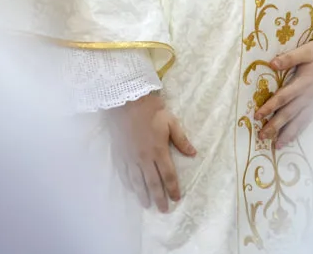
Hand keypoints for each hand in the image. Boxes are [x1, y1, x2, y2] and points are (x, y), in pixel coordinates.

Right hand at [109, 92, 195, 212]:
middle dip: (159, 198)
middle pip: (152, 183)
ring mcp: (130, 158)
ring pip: (137, 182)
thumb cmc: (151, 110)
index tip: (176, 199)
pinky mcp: (119, 154)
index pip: (168, 175)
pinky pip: (124, 173)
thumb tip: (193, 154)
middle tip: (163, 210)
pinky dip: (128, 184)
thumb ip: (181, 140)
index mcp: (158, 151)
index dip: (173, 188)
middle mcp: (144, 158)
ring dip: (143, 195)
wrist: (125, 101)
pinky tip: (131, 190)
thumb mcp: (171, 122)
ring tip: (147, 205)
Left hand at [255, 32, 312, 147]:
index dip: (269, 107)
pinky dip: (299, 130)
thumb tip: (271, 63)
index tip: (257, 116)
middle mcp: (308, 95)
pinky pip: (308, 119)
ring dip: (287, 133)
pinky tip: (293, 137)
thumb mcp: (307, 50)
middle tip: (262, 136)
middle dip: (275, 126)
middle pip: (289, 113)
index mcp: (303, 82)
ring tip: (277, 146)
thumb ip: (289, 58)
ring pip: (299, 121)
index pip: (283, 98)